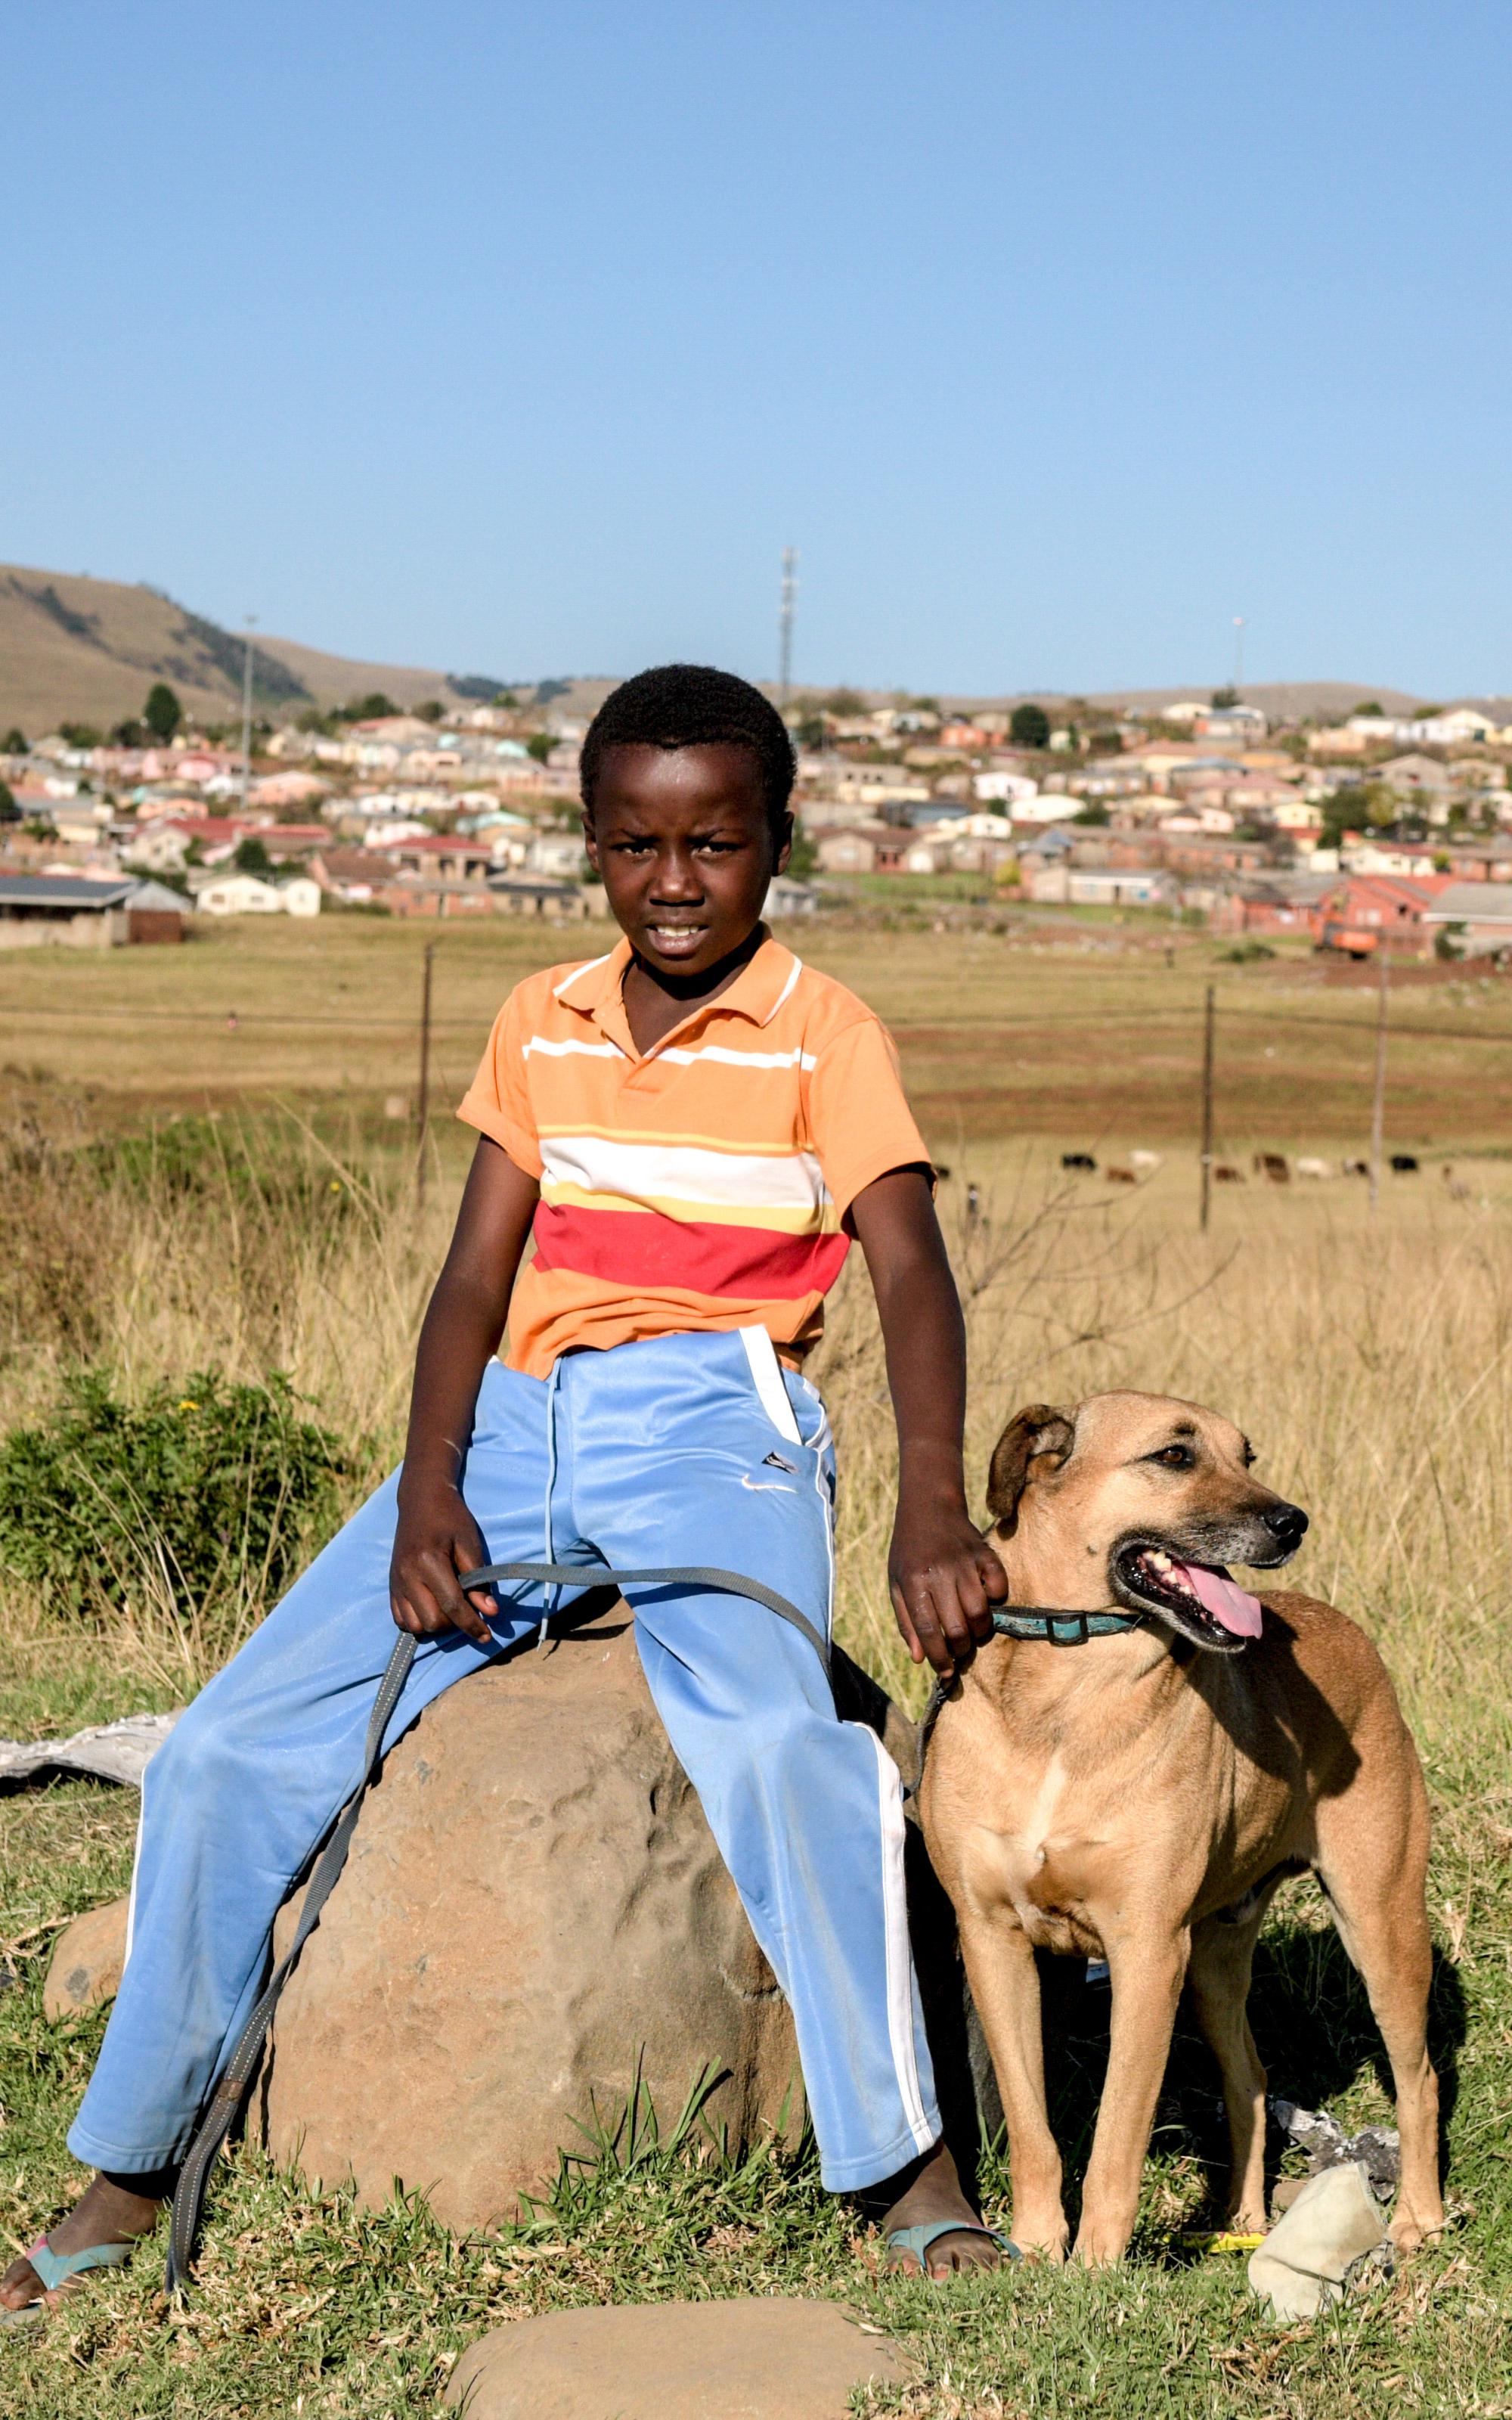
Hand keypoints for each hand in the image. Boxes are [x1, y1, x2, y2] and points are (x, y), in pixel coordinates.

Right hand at [389, 1477, 495, 1643]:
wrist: (421, 1501)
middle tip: (468, 1611)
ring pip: (414, 1625)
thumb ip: (479, 1581)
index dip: (472, 1625)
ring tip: (448, 1609)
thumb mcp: (470, 1544)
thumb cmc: (450, 1519)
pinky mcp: (391, 1585)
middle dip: (454, 1624)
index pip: (452, 1606)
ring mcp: (396, 1582)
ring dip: (434, 1625)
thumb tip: (491, 1613)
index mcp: (429, 1562)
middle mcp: (407, 1575)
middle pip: (432, 1621)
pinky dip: (417, 1621)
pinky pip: (400, 1619)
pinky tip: (432, 1608)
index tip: (487, 1636)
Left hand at [888, 1493, 1007, 1676]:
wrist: (928, 1507)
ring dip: (979, 1631)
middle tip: (959, 1650)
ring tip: (971, 1630)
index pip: (930, 1631)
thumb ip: (906, 1622)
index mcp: (913, 1582)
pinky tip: (985, 1599)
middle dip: (961, 1649)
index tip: (945, 1674)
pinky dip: (996, 1600)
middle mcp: (939, 1573)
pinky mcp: (984, 1553)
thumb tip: (920, 1659)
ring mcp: (964, 1562)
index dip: (939, 1658)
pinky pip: (999, 1587)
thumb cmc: (909, 1552)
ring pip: (981, 1613)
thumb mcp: (896, 1584)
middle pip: (958, 1628)